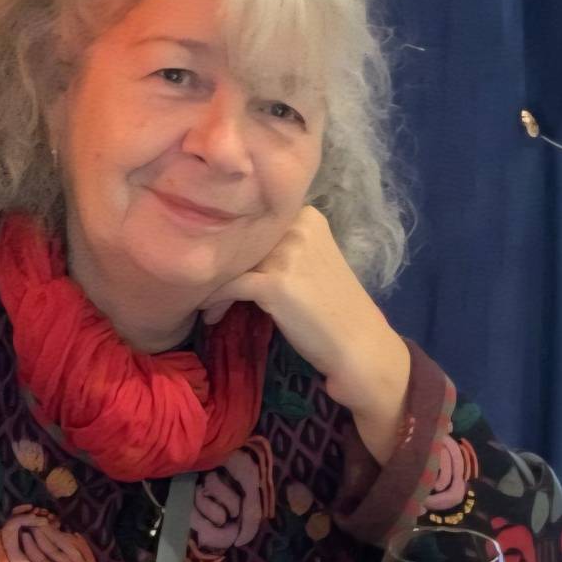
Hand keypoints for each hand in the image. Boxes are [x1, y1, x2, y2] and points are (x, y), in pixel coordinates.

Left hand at [200, 206, 409, 463]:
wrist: (359, 345)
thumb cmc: (333, 307)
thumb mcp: (310, 262)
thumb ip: (279, 246)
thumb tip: (232, 246)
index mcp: (306, 215)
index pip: (253, 220)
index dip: (231, 243)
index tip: (215, 264)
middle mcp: (297, 226)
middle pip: (238, 238)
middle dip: (218, 263)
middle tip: (202, 284)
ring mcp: (287, 253)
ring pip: (229, 261)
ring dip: (212, 284)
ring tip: (206, 301)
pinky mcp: (275, 282)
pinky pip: (228, 286)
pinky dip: (214, 301)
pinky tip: (211, 316)